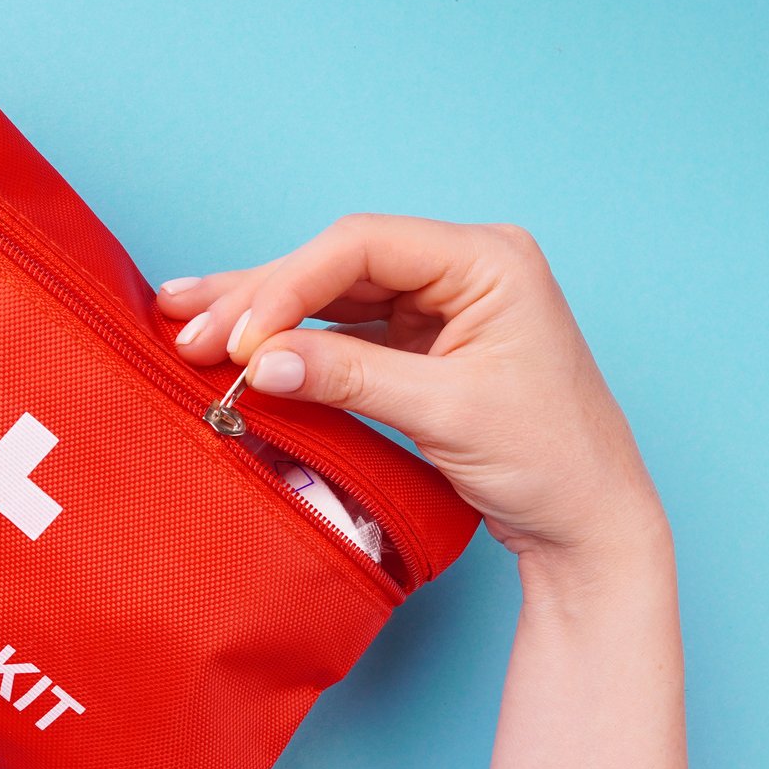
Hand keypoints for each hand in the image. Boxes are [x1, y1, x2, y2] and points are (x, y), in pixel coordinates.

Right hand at [157, 215, 665, 571]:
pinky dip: (285, 339)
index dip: (290, 285)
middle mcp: (461, 267)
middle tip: (187, 333)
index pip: (362, 246)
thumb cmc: (550, 460)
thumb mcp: (447, 412)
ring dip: (259, 313)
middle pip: (335, 264)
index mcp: (488, 259)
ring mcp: (437, 304)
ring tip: (181, 321)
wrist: (586, 523)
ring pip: (328, 294)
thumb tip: (260, 360)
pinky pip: (337, 330)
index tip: (240, 339)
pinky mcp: (418, 343)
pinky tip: (233, 340)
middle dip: (259, 297)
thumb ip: (349, 377)